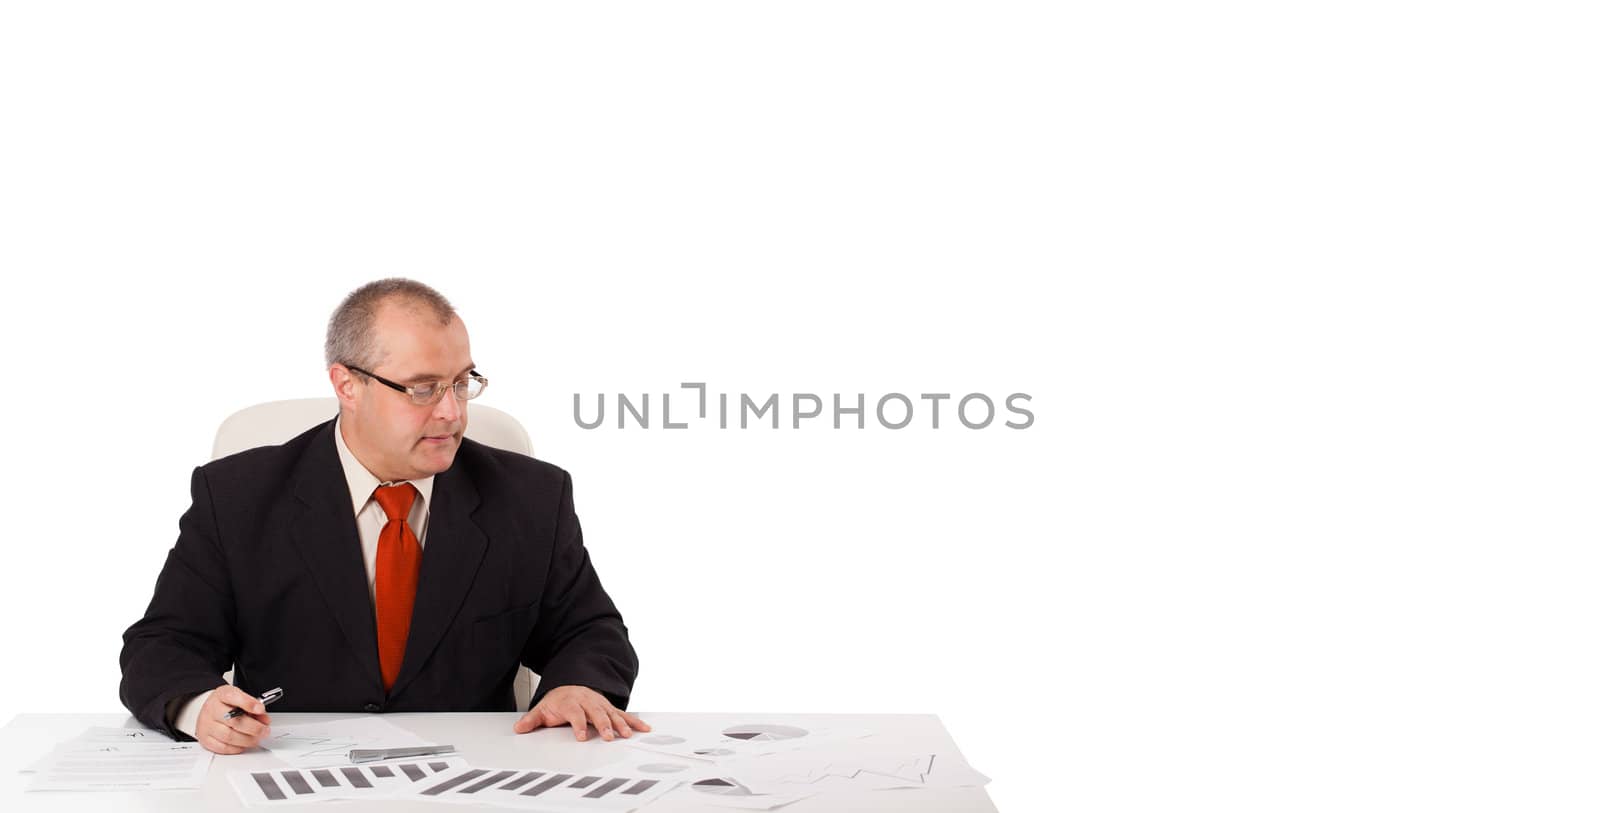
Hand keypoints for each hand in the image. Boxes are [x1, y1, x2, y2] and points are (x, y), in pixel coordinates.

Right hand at [195, 685, 272, 754]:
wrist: (210, 710)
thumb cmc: (227, 704)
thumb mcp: (240, 697)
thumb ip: (254, 706)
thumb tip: (264, 720)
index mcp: (221, 695)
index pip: (233, 697)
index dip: (248, 703)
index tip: (261, 709)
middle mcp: (212, 709)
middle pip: (233, 720)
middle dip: (254, 727)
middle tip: (265, 730)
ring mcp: (207, 725)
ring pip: (229, 736)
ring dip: (247, 740)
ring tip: (257, 738)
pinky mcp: (205, 739)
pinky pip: (223, 748)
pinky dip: (237, 748)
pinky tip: (244, 744)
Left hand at [512, 685, 650, 741]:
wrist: (572, 685)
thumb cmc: (559, 701)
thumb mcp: (543, 709)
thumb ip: (532, 720)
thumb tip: (519, 728)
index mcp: (571, 702)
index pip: (575, 713)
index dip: (578, 725)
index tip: (581, 736)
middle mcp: (588, 701)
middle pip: (597, 713)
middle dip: (604, 725)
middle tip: (608, 737)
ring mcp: (601, 704)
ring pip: (612, 713)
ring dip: (621, 724)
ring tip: (627, 735)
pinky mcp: (611, 708)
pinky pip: (624, 714)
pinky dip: (634, 721)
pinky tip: (644, 728)